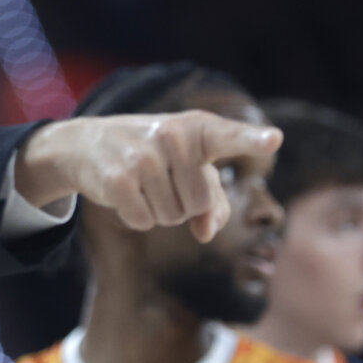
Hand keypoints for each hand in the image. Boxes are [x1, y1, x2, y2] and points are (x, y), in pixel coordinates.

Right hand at [14, 111, 282, 242]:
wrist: (88, 144)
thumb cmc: (154, 156)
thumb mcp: (188, 167)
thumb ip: (213, 201)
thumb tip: (206, 233)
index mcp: (197, 128)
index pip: (228, 136)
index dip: (252, 140)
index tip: (275, 139)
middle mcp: (171, 137)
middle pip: (198, 204)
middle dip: (182, 204)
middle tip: (161, 179)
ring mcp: (143, 158)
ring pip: (171, 217)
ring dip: (157, 210)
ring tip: (141, 182)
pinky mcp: (118, 180)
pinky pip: (143, 221)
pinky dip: (136, 216)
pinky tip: (124, 192)